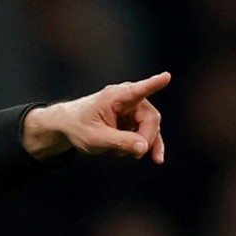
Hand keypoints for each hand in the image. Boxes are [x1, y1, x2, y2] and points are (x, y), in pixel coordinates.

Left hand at [22, 71, 170, 163]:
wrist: (69, 125)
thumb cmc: (79, 127)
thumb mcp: (95, 138)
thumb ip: (119, 142)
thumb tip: (144, 147)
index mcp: (115, 97)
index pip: (138, 90)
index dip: (154, 84)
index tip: (166, 76)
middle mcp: (128, 98)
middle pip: (151, 118)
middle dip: (146, 138)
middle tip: (135, 155)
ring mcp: (133, 108)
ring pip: (151, 126)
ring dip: (143, 144)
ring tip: (124, 155)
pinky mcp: (134, 118)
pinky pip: (147, 132)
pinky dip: (147, 145)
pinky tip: (153, 157)